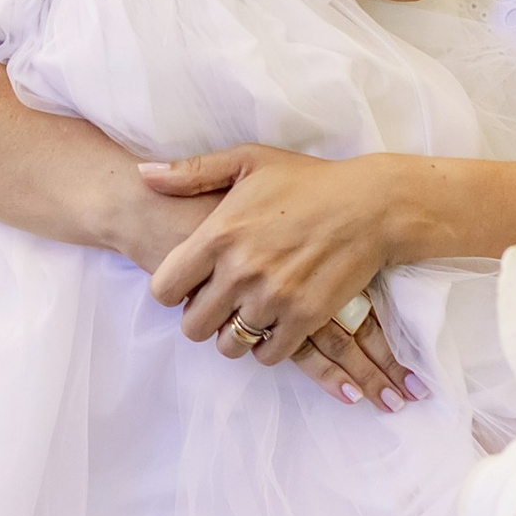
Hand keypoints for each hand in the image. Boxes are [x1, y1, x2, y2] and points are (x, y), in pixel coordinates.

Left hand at [139, 145, 420, 409]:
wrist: (373, 204)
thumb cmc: (308, 180)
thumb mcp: (247, 161)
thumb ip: (191, 172)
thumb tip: (143, 173)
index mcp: (219, 234)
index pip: (164, 289)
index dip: (171, 291)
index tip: (188, 284)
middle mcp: (241, 271)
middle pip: (192, 326)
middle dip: (200, 318)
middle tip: (218, 304)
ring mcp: (274, 298)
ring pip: (229, 345)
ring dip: (233, 335)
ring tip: (245, 315)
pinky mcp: (306, 317)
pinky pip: (268, 355)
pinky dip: (267, 346)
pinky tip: (273, 325)